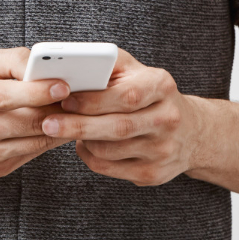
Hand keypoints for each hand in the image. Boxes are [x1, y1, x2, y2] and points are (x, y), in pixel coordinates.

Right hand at [0, 48, 71, 181]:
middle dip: (59, 107)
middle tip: (82, 96)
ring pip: (35, 139)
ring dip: (61, 125)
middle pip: (27, 119)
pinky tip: (60, 125)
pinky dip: (50, 139)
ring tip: (77, 109)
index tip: (64, 84)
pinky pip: (33, 153)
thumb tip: (42, 64)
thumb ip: (9, 61)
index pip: (7, 95)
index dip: (39, 90)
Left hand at [40, 48, 200, 186]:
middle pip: (118, 127)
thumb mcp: (136, 70)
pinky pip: (110, 168)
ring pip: (110, 150)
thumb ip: (107, 65)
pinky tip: (85, 144)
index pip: (127, 96)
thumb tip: (69, 69)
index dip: (94, 100)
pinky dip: (90, 156)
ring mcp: (163, 150)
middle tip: (48, 124)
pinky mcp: (154, 173)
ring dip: (82, 140)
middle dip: (79, 126)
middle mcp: (168, 119)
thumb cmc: (150, 94)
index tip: (65, 100)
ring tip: (66, 129)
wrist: (190, 131)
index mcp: (162, 86)